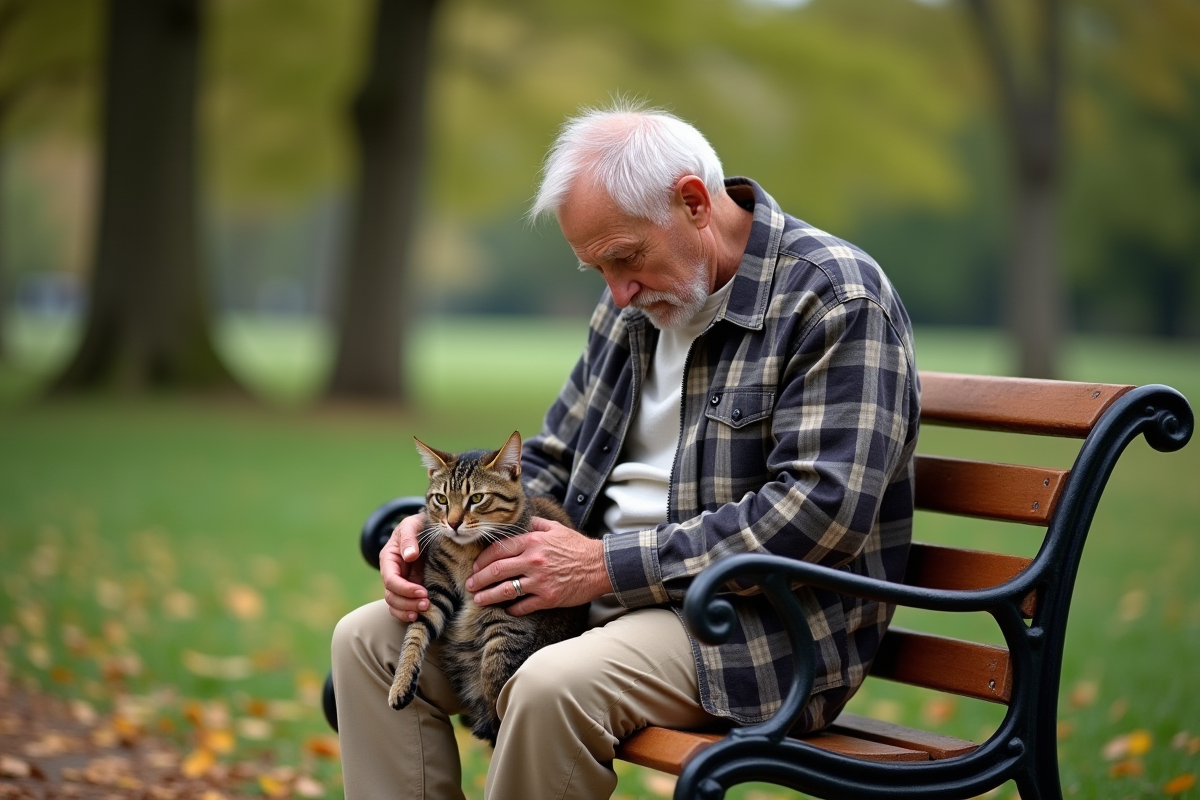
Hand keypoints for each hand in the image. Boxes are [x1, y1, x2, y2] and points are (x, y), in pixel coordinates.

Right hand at [380, 512, 428, 622]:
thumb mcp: (412, 525)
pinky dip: (408, 613)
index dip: (404, 589)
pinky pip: (403, 606)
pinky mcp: (410, 589)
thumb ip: (409, 538)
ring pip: (395, 604)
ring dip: (408, 610)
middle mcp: (392, 573)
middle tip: (426, 604)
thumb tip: (409, 556)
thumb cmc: (418, 525)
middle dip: (407, 602)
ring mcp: (400, 583)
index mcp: (389, 559)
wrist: (427, 529)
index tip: (422, 592)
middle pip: (391, 595)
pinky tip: (420, 616)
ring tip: (426, 611)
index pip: (390, 580)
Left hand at [465, 517, 612, 615]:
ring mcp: (540, 580)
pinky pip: (523, 605)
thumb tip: (520, 520)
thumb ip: (535, 524)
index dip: (482, 560)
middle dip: (478, 580)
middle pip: (496, 571)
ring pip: (505, 590)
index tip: (475, 567)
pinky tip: (506, 609)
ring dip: (488, 596)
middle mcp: (533, 560)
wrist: (601, 565)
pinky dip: (512, 608)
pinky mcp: (548, 598)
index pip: (498, 549)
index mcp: (532, 541)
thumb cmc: (578, 546)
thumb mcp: (556, 528)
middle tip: (469, 585)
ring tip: (478, 600)